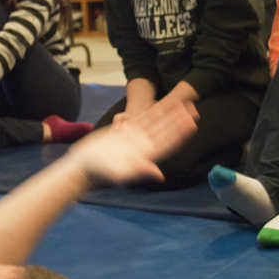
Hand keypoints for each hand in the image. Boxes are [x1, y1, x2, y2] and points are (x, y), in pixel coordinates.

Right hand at [69, 98, 197, 184]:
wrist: (84, 166)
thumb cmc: (99, 172)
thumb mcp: (119, 173)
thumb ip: (140, 171)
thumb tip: (159, 175)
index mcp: (147, 155)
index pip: (168, 141)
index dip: (180, 132)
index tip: (192, 122)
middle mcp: (144, 146)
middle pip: (166, 130)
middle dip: (180, 119)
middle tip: (194, 107)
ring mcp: (136, 138)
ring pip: (157, 122)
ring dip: (169, 112)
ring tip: (182, 102)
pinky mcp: (125, 132)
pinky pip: (142, 118)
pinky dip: (153, 111)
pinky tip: (161, 103)